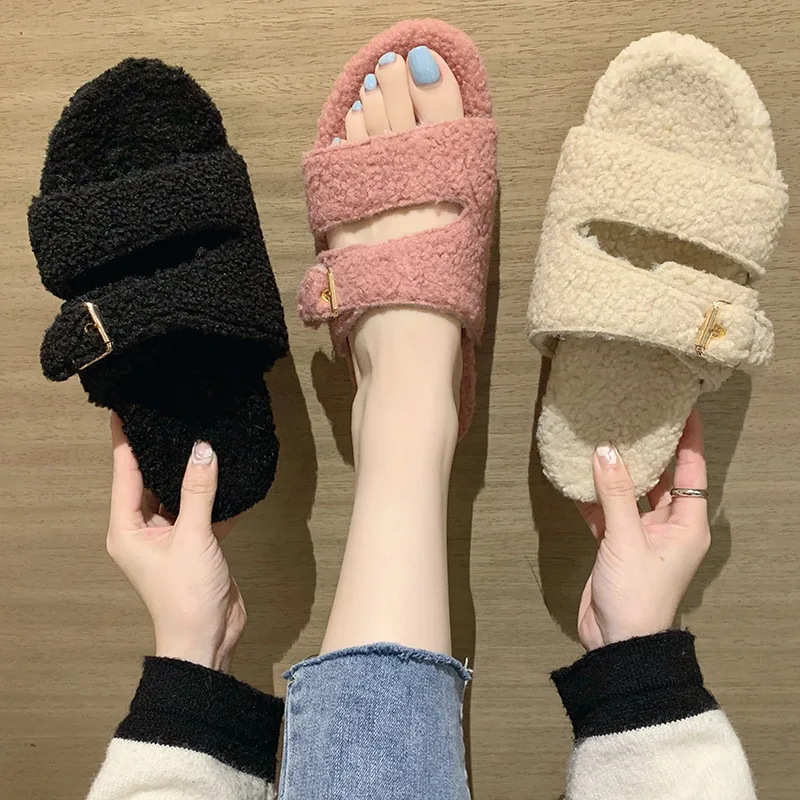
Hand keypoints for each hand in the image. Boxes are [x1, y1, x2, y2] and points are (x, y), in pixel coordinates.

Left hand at [106, 413, 244, 670]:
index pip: (125, 475)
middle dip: (161, 454)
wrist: (207, 640)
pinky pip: (201, 512)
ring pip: (179, 495)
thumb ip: (198, 491)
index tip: (125, 412)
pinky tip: (229, 477)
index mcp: (128, 529)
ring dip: (191, 475)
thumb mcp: (192, 537)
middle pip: (150, 482)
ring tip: (200, 439)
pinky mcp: (194, 545)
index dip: (125, 443)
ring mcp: (169, 538)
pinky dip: (214, 498)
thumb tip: (202, 449)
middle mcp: (144, 531)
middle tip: (168, 417)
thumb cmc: (186, 596)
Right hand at [576, 409, 710, 650]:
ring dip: (615, 472)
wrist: (618, 644)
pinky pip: (606, 512)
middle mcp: (668, 527)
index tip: (681, 407)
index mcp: (687, 525)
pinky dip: (593, 496)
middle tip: (634, 415)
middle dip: (648, 450)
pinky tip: (576, 477)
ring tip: (601, 438)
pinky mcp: (616, 546)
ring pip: (630, 493)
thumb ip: (615, 494)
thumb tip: (605, 451)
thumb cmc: (637, 595)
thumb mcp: (626, 540)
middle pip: (661, 478)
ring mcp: (641, 536)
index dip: (687, 439)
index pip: (692, 471)